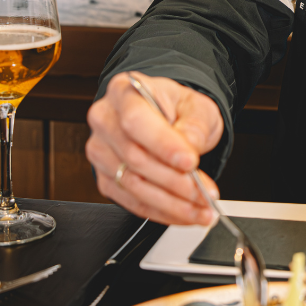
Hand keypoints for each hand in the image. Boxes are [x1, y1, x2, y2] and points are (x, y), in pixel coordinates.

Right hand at [86, 73, 223, 224]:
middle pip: (134, 157)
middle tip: (204, 192)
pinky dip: (162, 212)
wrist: (166, 118)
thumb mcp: (197, 106)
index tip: (190, 161)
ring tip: (201, 208)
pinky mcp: (106, 179)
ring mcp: (101, 152)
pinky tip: (185, 213)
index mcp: (124, 92)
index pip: (136, 120)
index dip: (162, 144)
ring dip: (171, 203)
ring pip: (133, 184)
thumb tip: (189, 149)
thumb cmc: (176, 108)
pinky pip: (132, 202)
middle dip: (175, 181)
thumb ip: (194, 125)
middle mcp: (105, 121)